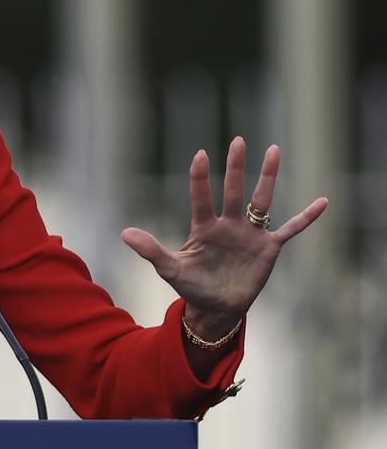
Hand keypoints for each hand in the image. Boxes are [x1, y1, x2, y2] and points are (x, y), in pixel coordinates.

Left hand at [121, 137, 327, 336]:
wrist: (216, 308)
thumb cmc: (192, 286)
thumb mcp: (170, 269)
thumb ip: (150, 250)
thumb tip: (125, 233)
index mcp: (204, 228)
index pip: (201, 197)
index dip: (200, 177)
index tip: (200, 154)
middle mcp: (228, 224)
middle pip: (233, 190)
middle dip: (235, 166)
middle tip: (238, 140)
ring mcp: (250, 234)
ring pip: (261, 200)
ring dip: (268, 177)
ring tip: (274, 150)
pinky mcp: (269, 248)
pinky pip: (290, 229)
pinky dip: (305, 218)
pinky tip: (323, 202)